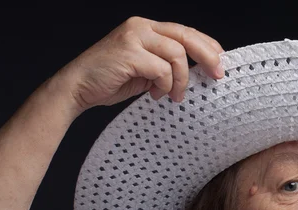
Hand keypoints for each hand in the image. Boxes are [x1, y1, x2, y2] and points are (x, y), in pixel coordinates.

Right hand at [57, 16, 224, 113]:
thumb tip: (196, 73)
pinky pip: (161, 69)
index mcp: (145, 27)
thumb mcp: (144, 70)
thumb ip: (165, 66)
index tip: (220, 62)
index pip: (184, 32)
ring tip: (175, 96)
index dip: (206, 45)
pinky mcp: (129, 53)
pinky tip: (156, 95)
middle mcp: (140, 26)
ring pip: (176, 55)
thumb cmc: (110, 80)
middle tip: (217, 76)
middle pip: (186, 37)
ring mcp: (134, 37)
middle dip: (207, 56)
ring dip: (180, 80)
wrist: (77, 88)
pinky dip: (164, 85)